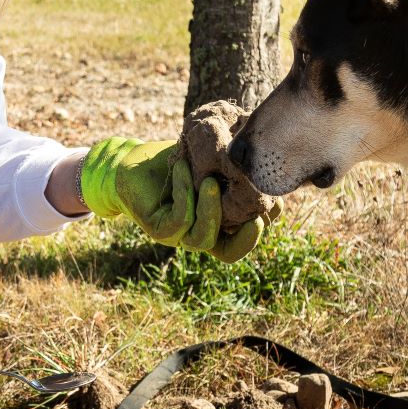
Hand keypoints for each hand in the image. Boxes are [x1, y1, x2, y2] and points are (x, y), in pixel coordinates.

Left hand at [80, 137, 262, 261]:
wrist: (133, 162)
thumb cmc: (176, 160)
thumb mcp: (212, 160)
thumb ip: (237, 165)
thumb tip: (271, 157)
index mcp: (219, 222)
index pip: (246, 236)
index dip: (262, 225)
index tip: (274, 202)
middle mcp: (200, 232)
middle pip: (228, 252)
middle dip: (247, 238)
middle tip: (258, 216)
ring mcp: (178, 234)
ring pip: (201, 239)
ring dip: (211, 211)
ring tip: (211, 181)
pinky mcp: (158, 227)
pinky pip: (178, 218)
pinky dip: (184, 192)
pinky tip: (183, 166)